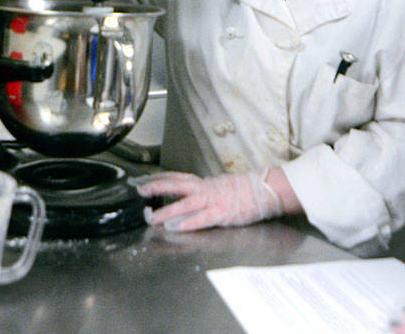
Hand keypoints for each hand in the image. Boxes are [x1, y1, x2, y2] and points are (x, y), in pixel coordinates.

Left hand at [134, 171, 284, 230]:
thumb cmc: (245, 189)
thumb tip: (192, 193)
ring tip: (153, 217)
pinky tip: (177, 227)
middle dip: (158, 187)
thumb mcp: (221, 185)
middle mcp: (205, 189)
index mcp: (205, 183)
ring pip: (186, 204)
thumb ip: (205, 190)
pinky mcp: (221, 213)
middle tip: (141, 190)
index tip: (145, 180)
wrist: (264, 190)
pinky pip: (202, 218)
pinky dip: (189, 222)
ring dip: (168, 210)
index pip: (178, 177)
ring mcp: (213, 201)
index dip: (161, 178)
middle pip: (177, 185)